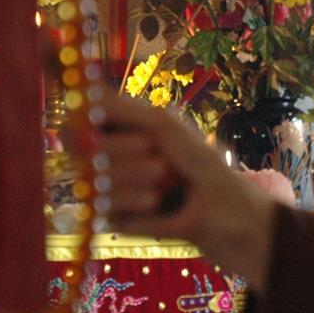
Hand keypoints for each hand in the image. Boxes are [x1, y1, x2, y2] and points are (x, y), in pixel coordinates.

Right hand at [99, 96, 275, 291]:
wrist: (231, 218)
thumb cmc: (204, 166)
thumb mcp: (165, 129)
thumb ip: (122, 109)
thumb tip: (84, 91)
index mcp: (121, 130)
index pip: (82, 118)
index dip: (85, 119)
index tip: (103, 123)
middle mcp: (112, 158)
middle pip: (84, 150)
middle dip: (122, 152)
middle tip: (160, 161)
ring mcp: (113, 190)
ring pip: (92, 180)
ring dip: (131, 178)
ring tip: (165, 183)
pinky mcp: (118, 221)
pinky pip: (102, 210)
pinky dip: (131, 203)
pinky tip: (157, 204)